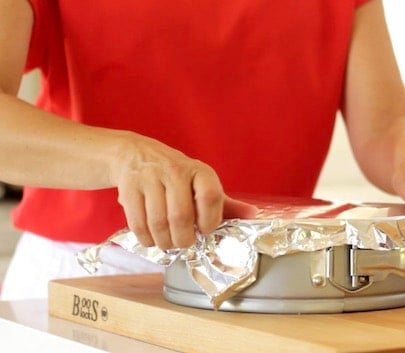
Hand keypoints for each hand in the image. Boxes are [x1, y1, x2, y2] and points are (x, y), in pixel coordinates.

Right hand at [111, 133, 257, 249]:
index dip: (210, 220)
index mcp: (199, 171)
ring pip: (158, 223)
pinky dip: (146, 239)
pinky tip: (152, 238)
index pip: (210, 197)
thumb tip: (253, 215)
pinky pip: (138, 224)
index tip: (206, 229)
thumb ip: (226, 204)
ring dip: (164, 242)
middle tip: (185, 243)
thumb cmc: (177, 176)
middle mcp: (174, 171)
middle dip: (184, 239)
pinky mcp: (129, 189)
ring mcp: (149, 179)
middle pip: (181, 216)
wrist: (137, 155)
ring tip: (169, 243)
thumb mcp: (203, 184)